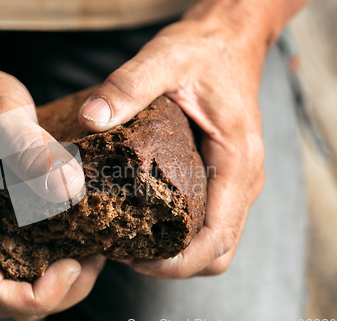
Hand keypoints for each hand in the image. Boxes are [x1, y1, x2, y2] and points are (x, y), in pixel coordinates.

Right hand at [0, 69, 104, 320]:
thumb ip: (28, 149)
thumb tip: (68, 190)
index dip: (41, 295)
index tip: (75, 262)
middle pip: (17, 296)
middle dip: (63, 287)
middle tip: (96, 250)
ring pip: (28, 278)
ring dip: (67, 271)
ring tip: (96, 238)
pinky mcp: (3, 217)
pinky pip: (33, 251)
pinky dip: (62, 248)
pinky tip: (85, 223)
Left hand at [78, 17, 265, 277]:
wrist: (228, 40)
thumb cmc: (203, 51)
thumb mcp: (164, 60)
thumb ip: (128, 86)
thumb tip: (92, 119)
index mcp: (236, 160)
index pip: (216, 237)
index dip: (177, 262)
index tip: (136, 261)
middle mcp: (243, 179)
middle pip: (217, 251)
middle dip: (174, 264)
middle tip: (126, 253)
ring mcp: (236, 181)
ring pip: (215, 242)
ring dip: (179, 253)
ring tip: (133, 241)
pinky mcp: (225, 177)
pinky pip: (210, 222)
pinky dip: (183, 235)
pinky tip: (148, 221)